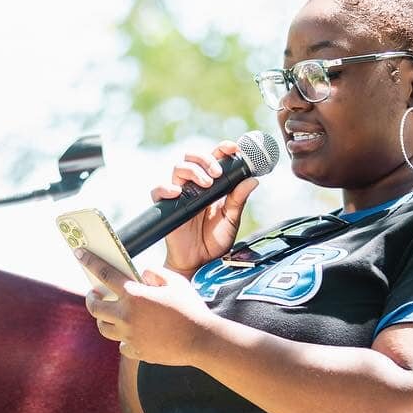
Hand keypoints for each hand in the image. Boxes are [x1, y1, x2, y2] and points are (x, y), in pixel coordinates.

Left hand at [80, 250, 213, 365]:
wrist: (201, 340)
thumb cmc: (191, 308)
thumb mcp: (176, 281)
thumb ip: (155, 273)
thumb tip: (142, 275)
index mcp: (134, 295)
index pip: (105, 273)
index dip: (90, 261)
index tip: (79, 253)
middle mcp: (126, 316)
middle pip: (95, 306)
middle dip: (91, 298)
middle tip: (95, 293)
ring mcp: (129, 335)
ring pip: (103, 327)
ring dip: (103, 319)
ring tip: (110, 314)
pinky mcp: (136, 351)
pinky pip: (122, 344)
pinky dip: (124, 338)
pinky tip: (131, 334)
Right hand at [153, 140, 260, 276]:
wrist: (199, 263)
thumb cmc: (214, 241)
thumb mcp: (231, 220)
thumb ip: (239, 200)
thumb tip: (253, 180)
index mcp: (213, 185)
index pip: (215, 159)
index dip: (222, 149)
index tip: (233, 148)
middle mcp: (195, 186)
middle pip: (193, 157)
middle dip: (205, 158)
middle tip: (217, 172)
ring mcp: (180, 194)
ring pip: (178, 168)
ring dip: (193, 170)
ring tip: (205, 184)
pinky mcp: (167, 207)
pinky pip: (159, 190)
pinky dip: (166, 188)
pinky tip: (178, 193)